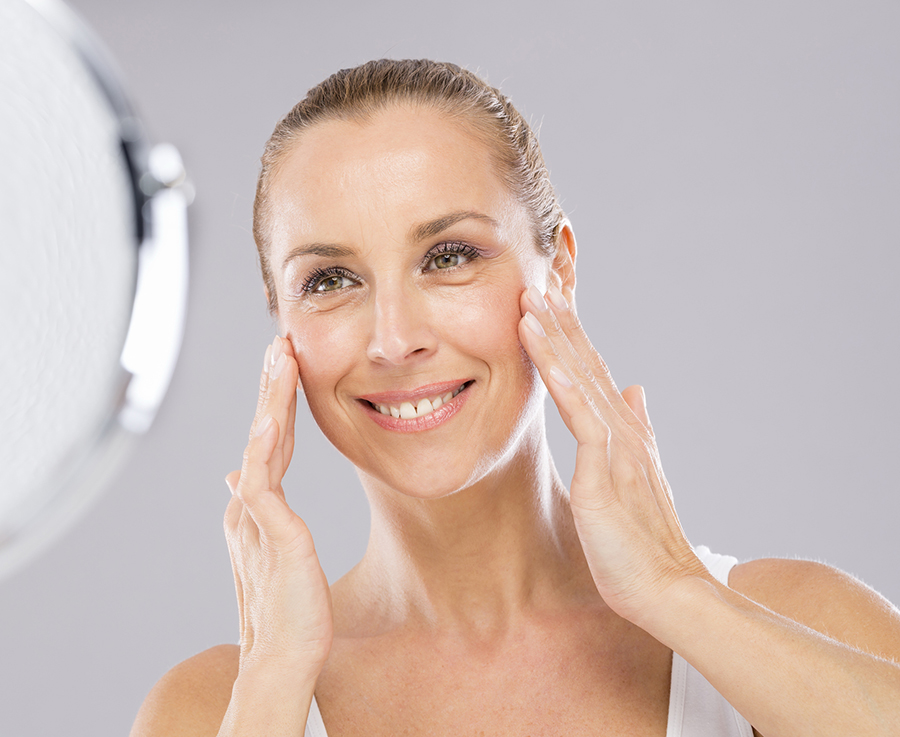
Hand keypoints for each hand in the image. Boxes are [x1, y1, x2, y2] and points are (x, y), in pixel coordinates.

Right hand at [223, 336, 332, 678]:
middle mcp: (248, 505)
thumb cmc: (289, 609)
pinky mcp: (268, 532)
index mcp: (256, 507)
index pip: (268, 442)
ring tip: (279, 356)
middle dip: (270, 386)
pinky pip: (263, 479)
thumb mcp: (275, 548)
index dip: (276, 403)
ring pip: (261, 444)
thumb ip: (260, 511)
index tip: (287, 365)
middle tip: (280, 342)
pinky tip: (270, 414)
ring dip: (270, 398)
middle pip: (261, 433)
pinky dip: (263, 444)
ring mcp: (254, 517)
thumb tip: (235, 477)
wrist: (281, 656)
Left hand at [518, 285, 709, 625]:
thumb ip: (637, 428)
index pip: (592, 369)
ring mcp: (617, 445)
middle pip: (587, 361)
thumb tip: (636, 389)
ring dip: (555, 338)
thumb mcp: (637, 475)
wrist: (664, 586)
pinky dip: (563, 383)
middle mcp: (622, 426)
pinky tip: (545, 355)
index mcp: (622, 428)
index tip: (548, 299)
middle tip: (536, 278)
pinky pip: (582, 417)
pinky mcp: (607, 470)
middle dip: (561, 319)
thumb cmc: (642, 539)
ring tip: (531, 300)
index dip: (569, 332)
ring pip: (582, 379)